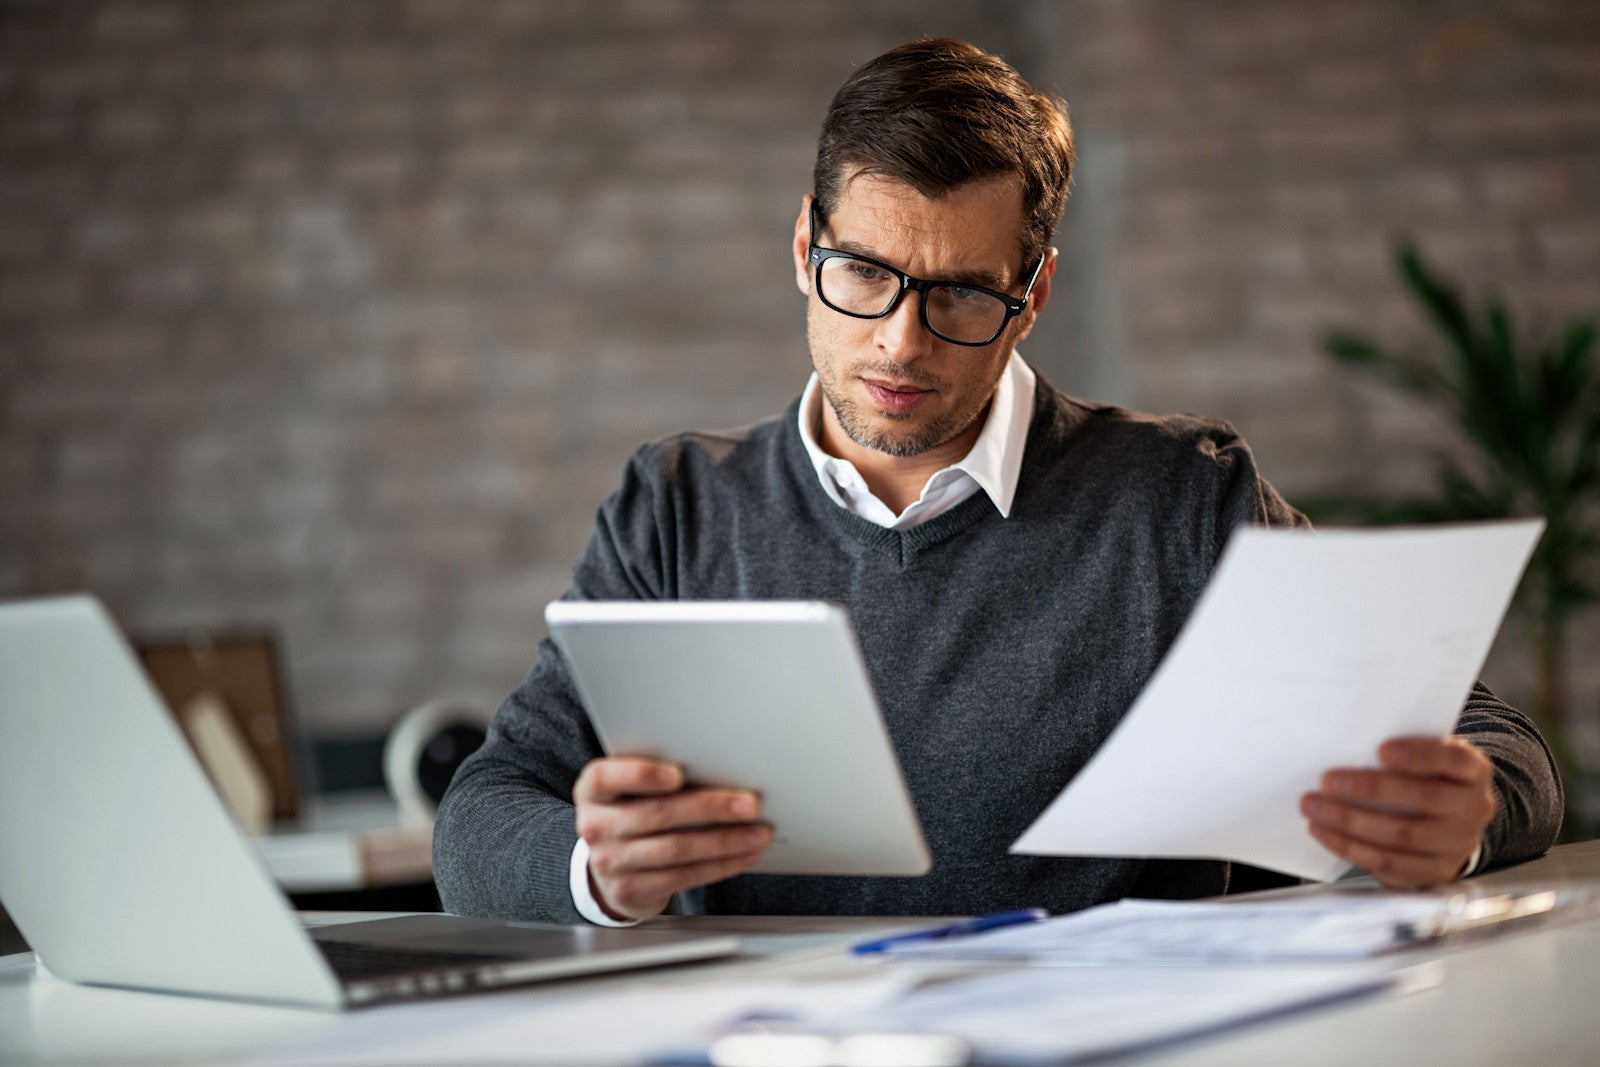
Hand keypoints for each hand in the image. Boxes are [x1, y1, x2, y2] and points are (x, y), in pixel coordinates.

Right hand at [573, 756, 771, 921]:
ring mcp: (609, 861)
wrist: (611, 867)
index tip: (677, 773)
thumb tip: (722, 771)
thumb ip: (661, 777)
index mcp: (594, 790)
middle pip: (657, 814)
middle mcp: (595, 825)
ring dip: (725, 841)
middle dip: (710, 808)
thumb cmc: (632, 814)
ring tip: (757, 833)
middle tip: (749, 804)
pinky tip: (742, 856)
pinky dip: (720, 865)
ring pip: (675, 849)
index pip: (606, 777)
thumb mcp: (631, 791)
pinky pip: (683, 876)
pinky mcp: (630, 889)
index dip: (641, 775)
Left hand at [1300, 736, 1494, 890]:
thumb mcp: (1425, 758)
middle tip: (1327, 780)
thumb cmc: (1425, 777)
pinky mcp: (1435, 871)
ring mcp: (1459, 843)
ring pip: (1402, 834)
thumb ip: (1399, 753)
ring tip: (1313, 806)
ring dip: (1350, 822)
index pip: (1454, 759)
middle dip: (1370, 789)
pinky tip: (1323, 831)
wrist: (1450, 821)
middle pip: (1423, 798)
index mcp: (1473, 771)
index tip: (1380, 750)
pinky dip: (1350, 847)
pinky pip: (1389, 863)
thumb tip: (1346, 745)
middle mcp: (1474, 808)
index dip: (1419, 755)